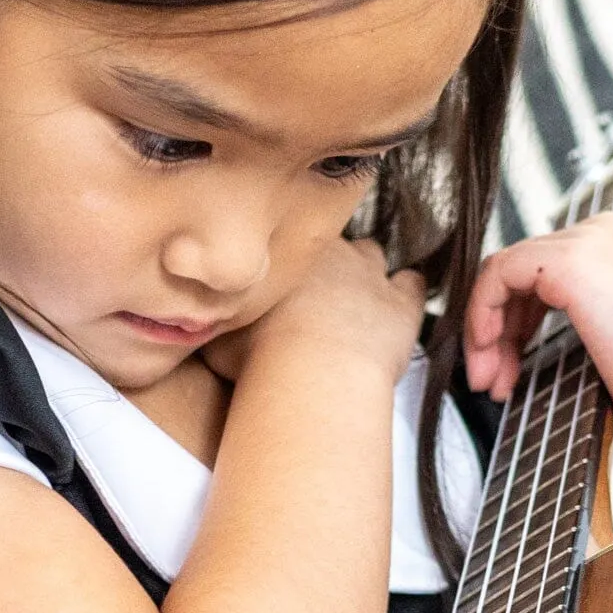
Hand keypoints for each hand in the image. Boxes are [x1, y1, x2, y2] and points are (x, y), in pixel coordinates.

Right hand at [204, 238, 423, 387]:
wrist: (311, 374)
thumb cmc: (257, 358)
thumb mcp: (220, 334)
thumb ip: (220, 319)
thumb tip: (200, 320)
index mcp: (288, 254)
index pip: (289, 238)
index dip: (286, 257)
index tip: (281, 278)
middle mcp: (332, 253)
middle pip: (329, 242)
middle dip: (324, 260)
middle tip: (313, 286)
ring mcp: (370, 276)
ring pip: (372, 255)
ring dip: (364, 272)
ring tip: (353, 293)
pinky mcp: (402, 306)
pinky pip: (411, 285)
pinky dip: (406, 291)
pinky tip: (399, 302)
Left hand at [462, 215, 612, 434]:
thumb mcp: (611, 341)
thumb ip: (575, 323)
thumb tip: (516, 337)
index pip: (544, 270)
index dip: (516, 322)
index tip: (508, 374)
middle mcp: (610, 231)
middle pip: (521, 270)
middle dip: (498, 331)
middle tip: (493, 384)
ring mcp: (592, 240)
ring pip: (504, 272)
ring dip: (486, 332)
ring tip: (491, 384)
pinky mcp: (572, 260)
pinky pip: (499, 273)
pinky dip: (481, 315)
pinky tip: (488, 356)